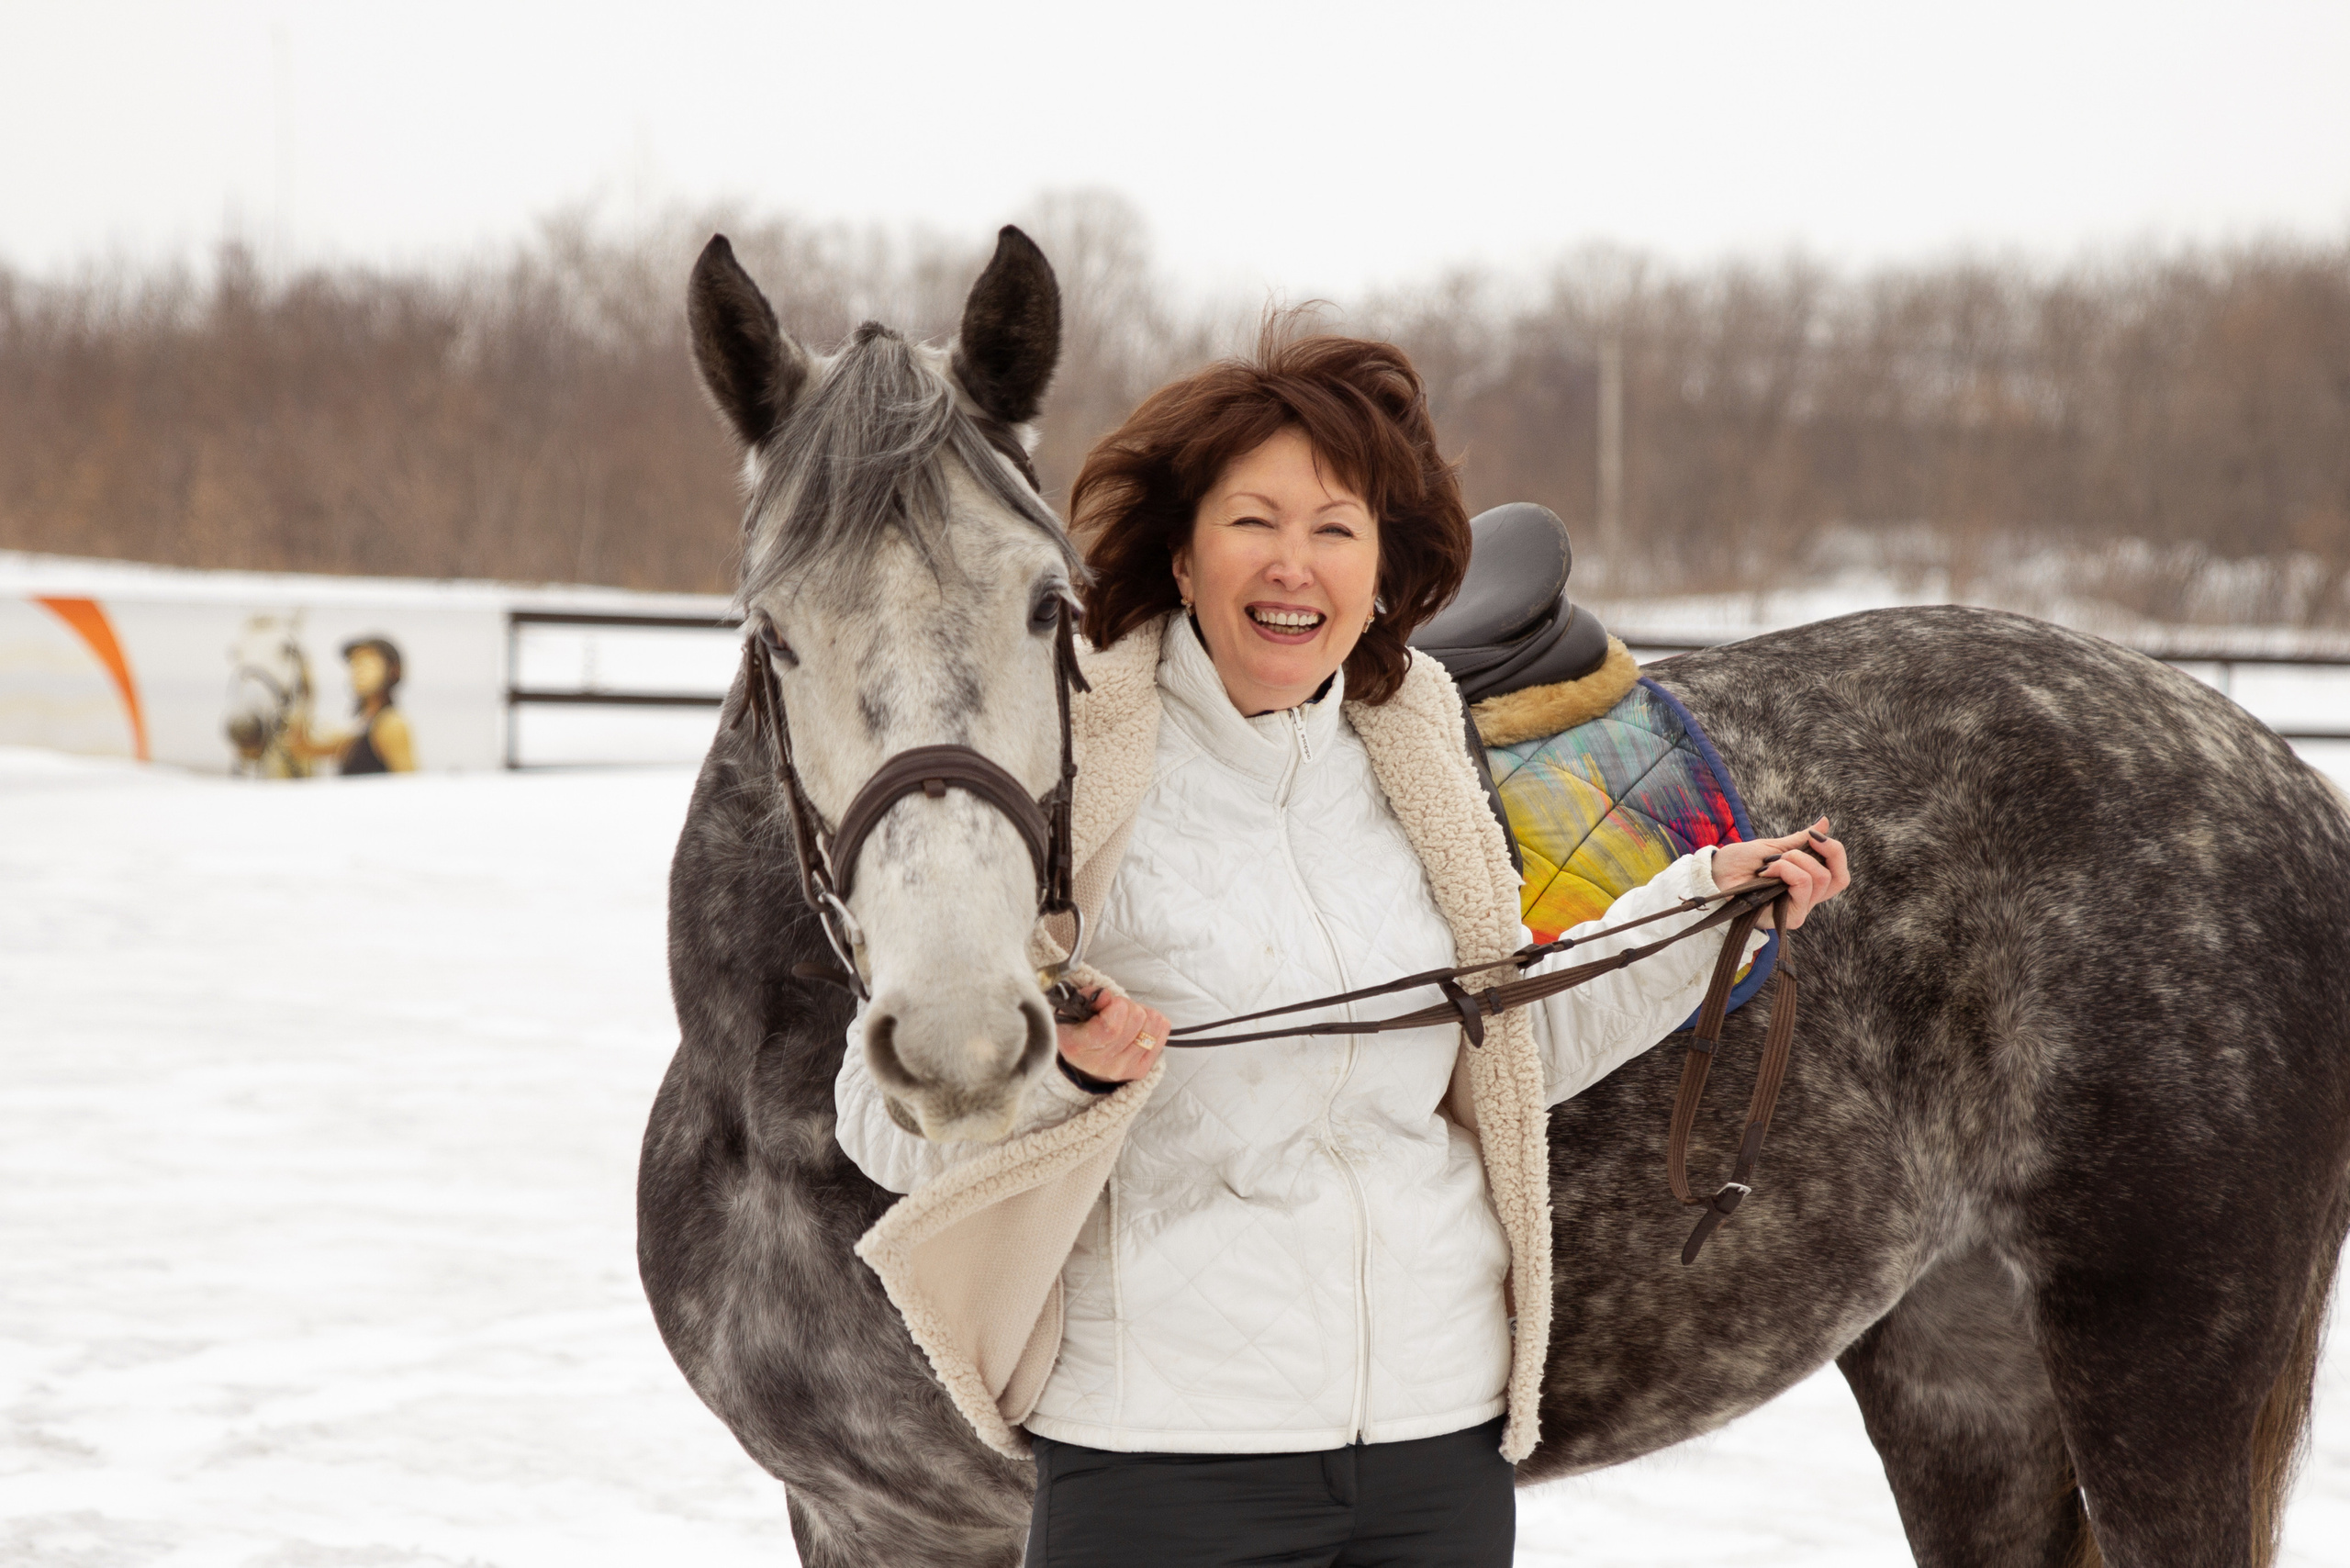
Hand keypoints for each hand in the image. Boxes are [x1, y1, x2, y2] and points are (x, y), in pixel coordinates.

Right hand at [1057, 990, 1171, 1085]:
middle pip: (1137, 1019)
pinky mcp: (1140, 1070)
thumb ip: (1088, 998)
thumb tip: (1106, 996)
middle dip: (1129, 1006)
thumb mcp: (1073, 1008)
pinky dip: (1153, 1022)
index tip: (1109, 1002)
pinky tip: (1139, 1026)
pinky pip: (1163, 1032)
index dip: (1117, 1006)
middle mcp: (1100, 1063)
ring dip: (1143, 1013)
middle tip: (1117, 1010)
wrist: (1084, 1059)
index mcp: (1076, 1046)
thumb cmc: (1078, 1028)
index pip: (1111, 1027)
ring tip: (1127, 1018)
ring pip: (1153, 1024)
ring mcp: (1122, 1069)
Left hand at [1710, 816, 1850, 930]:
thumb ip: (1801, 840)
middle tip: (1786, 852)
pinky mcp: (1788, 918)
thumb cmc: (1739, 864)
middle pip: (1838, 878)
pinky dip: (1786, 871)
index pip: (1839, 874)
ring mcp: (1799, 910)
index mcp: (1807, 883)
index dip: (1835, 852)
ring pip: (1819, 879)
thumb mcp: (1775, 847)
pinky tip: (1766, 873)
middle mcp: (1807, 899)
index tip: (1814, 835)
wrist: (1714, 874)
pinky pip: (1803, 887)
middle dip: (1813, 854)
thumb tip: (1825, 822)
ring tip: (1769, 864)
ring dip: (1793, 861)